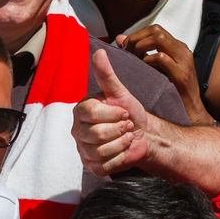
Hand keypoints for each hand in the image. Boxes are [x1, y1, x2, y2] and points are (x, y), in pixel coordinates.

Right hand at [72, 47, 153, 175]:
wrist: (142, 134)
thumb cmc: (129, 112)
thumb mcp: (120, 92)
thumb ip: (107, 75)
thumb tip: (99, 52)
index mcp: (80, 111)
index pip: (91, 113)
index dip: (113, 114)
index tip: (124, 112)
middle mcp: (77, 131)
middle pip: (97, 134)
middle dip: (119, 129)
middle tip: (127, 125)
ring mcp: (83, 150)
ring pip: (101, 151)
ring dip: (121, 143)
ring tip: (126, 136)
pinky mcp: (92, 167)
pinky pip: (105, 166)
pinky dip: (120, 158)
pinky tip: (123, 150)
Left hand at [118, 27, 208, 124]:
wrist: (191, 113)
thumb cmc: (172, 94)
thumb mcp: (156, 70)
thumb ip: (140, 53)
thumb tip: (120, 39)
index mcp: (177, 48)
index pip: (154, 29)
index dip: (137, 35)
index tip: (125, 47)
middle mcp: (182, 51)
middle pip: (156, 30)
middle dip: (136, 38)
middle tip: (126, 52)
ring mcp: (184, 61)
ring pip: (159, 39)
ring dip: (140, 47)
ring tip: (134, 59)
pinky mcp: (181, 74)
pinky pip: (161, 58)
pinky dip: (147, 61)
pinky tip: (143, 70)